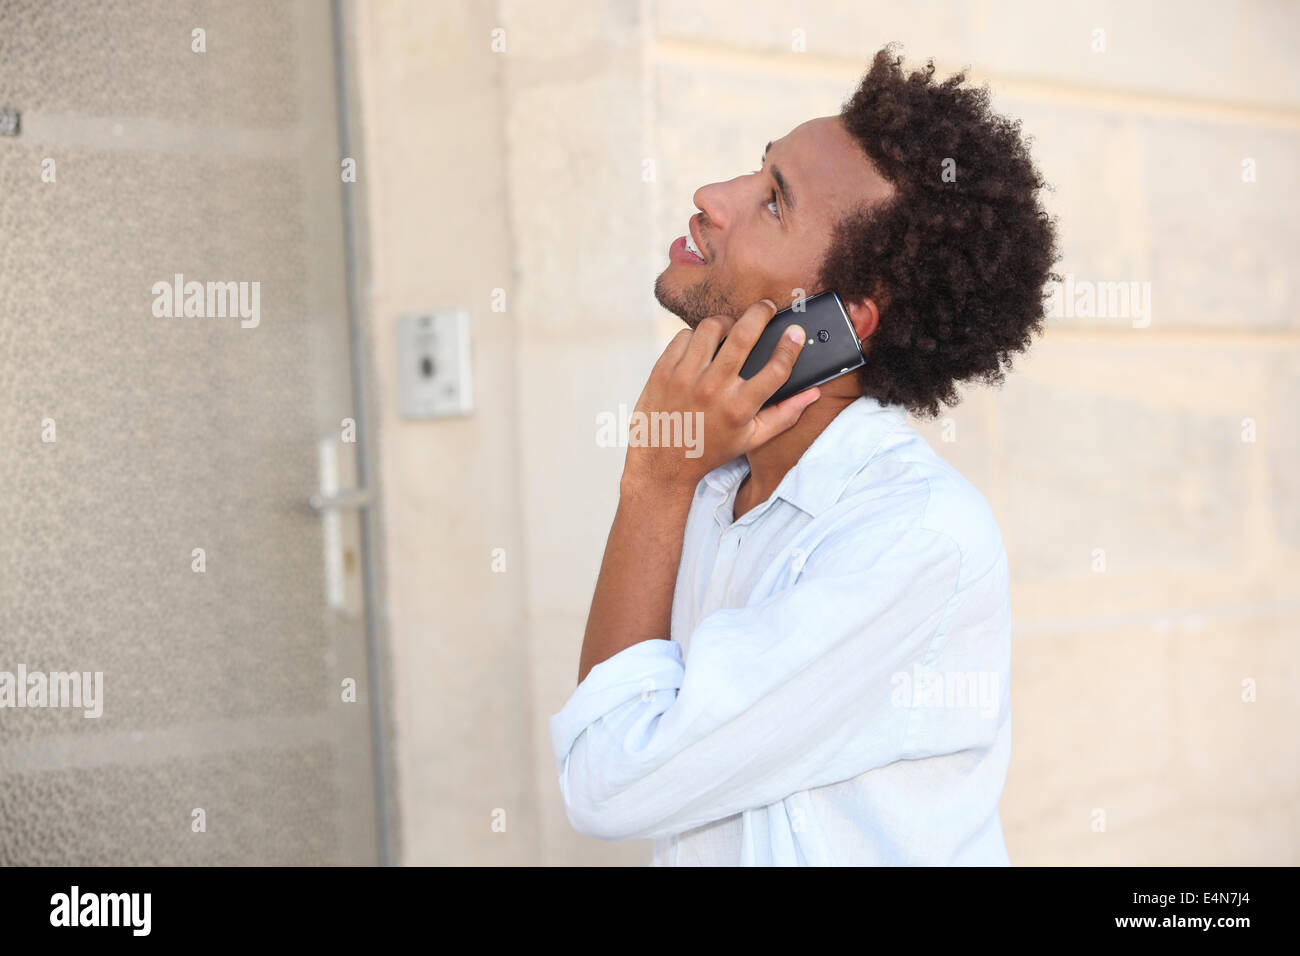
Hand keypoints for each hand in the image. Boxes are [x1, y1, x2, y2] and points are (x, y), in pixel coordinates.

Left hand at [621, 298, 819, 492]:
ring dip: (727, 321)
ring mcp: (686, 377)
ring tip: (732, 327)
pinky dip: (696, 336)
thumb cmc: (710, 450)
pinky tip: (702, 346)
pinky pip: (684, 335)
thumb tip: (813, 394)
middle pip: (745, 334)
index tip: (796, 331)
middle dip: (761, 312)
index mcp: (739, 408)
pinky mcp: (663, 370)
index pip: (776, 368)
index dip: (791, 345)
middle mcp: (713, 389)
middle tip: (766, 307)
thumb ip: (785, 415)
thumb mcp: (751, 439)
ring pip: (712, 326)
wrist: (661, 462)